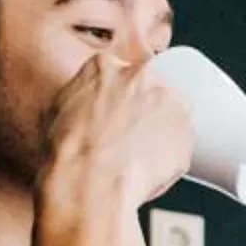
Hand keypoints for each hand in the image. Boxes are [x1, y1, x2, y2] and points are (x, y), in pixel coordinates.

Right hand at [41, 51, 192, 215]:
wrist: (89, 179)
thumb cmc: (69, 152)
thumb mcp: (58, 110)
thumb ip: (82, 98)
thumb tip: (88, 106)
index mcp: (105, 66)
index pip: (122, 77)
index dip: (122, 100)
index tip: (119, 116)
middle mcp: (141, 75)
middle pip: (150, 90)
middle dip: (144, 112)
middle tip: (128, 139)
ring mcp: (168, 100)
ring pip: (170, 115)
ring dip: (159, 133)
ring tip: (136, 158)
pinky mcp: (187, 129)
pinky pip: (181, 144)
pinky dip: (170, 158)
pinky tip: (147, 170)